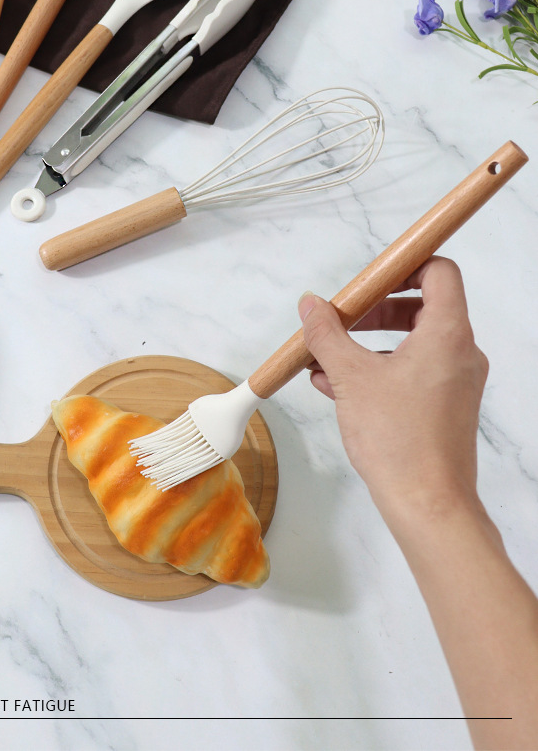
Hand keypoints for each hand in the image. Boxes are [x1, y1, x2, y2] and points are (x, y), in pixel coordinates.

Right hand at [298, 256, 488, 523]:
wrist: (427, 505)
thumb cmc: (399, 440)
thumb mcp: (350, 377)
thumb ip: (328, 335)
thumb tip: (312, 305)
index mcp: (448, 334)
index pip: (439, 272)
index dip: (404, 266)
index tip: (369, 278)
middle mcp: (460, 353)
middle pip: (421, 306)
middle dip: (374, 309)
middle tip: (341, 319)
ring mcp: (455, 382)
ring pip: (411, 343)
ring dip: (367, 343)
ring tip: (325, 359)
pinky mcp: (445, 407)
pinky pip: (411, 372)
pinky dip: (377, 369)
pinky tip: (334, 385)